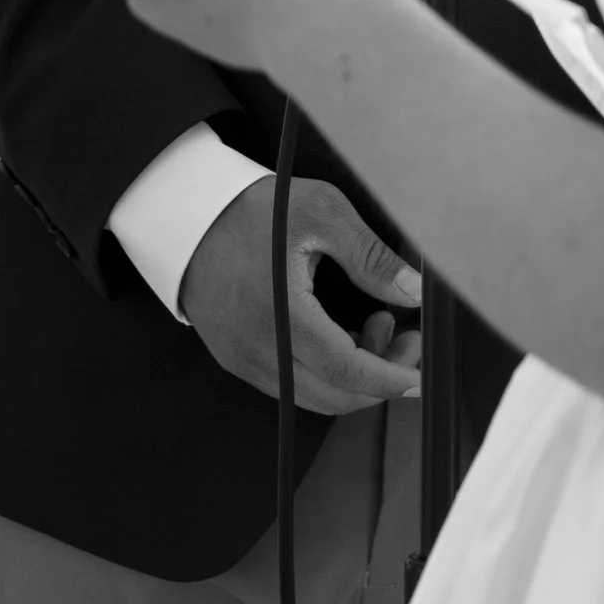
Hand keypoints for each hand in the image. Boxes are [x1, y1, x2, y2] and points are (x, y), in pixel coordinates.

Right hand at [180, 177, 422, 413]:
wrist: (183, 211)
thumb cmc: (250, 208)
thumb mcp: (321, 212)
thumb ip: (371, 257)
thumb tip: (413, 292)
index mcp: (280, 315)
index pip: (347, 371)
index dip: (391, 378)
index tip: (420, 373)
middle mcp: (257, 349)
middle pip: (334, 396)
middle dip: (380, 377)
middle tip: (406, 338)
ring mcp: (242, 358)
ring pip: (313, 396)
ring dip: (353, 374)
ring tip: (374, 323)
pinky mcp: (235, 357)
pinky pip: (290, 384)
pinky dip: (324, 372)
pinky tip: (338, 333)